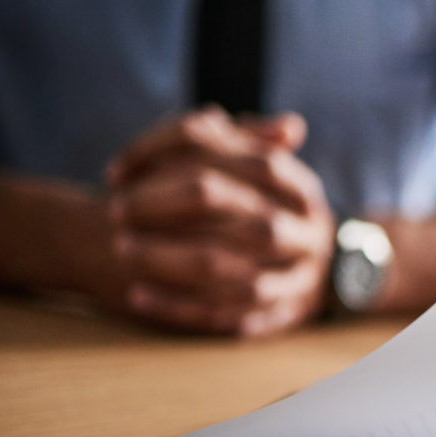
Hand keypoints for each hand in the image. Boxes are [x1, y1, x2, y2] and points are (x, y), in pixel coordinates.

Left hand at [105, 108, 335, 336]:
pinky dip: (178, 307)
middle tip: (116, 209)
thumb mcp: (261, 174)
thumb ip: (235, 145)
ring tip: (123, 250)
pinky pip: (225, 316)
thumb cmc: (267, 211)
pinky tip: (138, 296)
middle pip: (231, 209)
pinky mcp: (278, 318)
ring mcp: (296, 279)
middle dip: (165, 206)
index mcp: (301, 188)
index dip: (172, 157)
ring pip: (227, 269)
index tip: (117, 171)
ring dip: (168, 260)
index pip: (238, 156)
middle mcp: (305, 232)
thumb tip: (213, 118)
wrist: (319, 274)